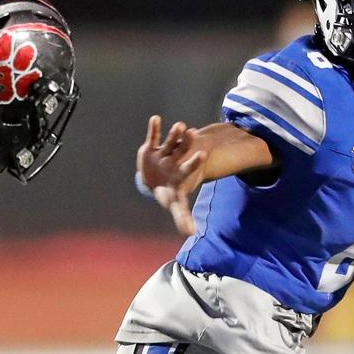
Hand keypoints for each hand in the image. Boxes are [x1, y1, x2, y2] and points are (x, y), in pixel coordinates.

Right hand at [136, 115, 206, 236]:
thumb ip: (182, 217)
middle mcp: (174, 160)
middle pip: (181, 150)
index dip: (195, 162)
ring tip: (179, 126)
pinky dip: (153, 129)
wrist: (155, 181)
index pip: (189, 166)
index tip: (203, 154)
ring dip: (173, 134)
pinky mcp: (151, 148)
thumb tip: (191, 234)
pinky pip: (152, 137)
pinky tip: (155, 119)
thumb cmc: (168, 192)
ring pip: (170, 142)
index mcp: (180, 172)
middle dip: (185, 143)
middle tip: (191, 132)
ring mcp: (163, 153)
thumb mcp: (174, 204)